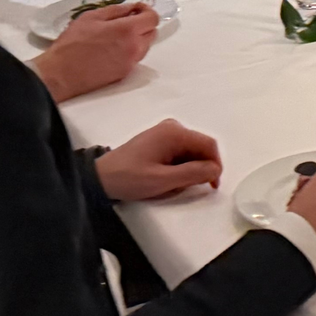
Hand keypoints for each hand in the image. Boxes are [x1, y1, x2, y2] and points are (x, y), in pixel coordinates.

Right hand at [34, 3, 158, 100]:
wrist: (62, 74)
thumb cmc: (72, 45)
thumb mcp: (92, 17)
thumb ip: (116, 10)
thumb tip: (131, 8)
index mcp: (127, 30)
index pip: (152, 18)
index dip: (146, 11)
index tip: (137, 9)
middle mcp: (134, 47)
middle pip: (152, 32)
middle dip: (143, 24)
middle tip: (127, 21)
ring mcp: (130, 62)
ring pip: (144, 46)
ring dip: (137, 38)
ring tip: (116, 35)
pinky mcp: (124, 74)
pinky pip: (135, 58)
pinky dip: (129, 51)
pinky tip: (112, 48)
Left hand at [95, 119, 221, 201]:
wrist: (101, 178)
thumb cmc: (129, 178)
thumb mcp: (162, 180)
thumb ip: (192, 174)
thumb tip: (215, 170)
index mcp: (174, 132)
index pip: (208, 145)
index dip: (215, 165)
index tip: (212, 185)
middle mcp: (172, 127)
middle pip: (200, 147)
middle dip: (199, 169)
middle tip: (186, 187)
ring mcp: (165, 132)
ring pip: (191, 152)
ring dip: (188, 170)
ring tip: (172, 184)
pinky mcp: (159, 140)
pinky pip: (180, 152)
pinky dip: (179, 167)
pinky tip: (166, 178)